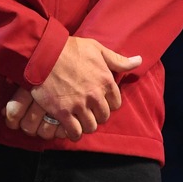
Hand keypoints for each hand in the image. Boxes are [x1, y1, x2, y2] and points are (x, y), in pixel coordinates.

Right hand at [1, 38, 136, 140]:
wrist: (43, 53)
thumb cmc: (70, 49)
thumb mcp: (97, 49)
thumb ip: (118, 60)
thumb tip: (138, 61)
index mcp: (106, 81)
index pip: (115, 104)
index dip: (107, 104)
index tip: (99, 102)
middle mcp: (95, 95)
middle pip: (103, 117)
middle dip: (97, 115)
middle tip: (87, 111)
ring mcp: (79, 105)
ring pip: (90, 126)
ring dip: (86, 125)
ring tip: (79, 120)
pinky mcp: (63, 112)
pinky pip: (74, 132)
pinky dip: (74, 133)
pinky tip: (70, 128)